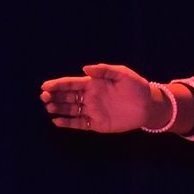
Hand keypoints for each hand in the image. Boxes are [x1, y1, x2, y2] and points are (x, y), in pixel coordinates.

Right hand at [41, 64, 166, 131]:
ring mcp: (92, 110)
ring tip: (49, 107)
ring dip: (58, 108)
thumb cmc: (137, 87)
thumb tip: (85, 69)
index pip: (71, 83)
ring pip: (70, 110)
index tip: (45, 86)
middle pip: (67, 96)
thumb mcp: (123, 74)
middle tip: (44, 97)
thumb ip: (105, 70)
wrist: (149, 106)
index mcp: (93, 84)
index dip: (57, 84)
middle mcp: (89, 97)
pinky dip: (68, 123)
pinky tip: (57, 121)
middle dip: (54, 96)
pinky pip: (79, 123)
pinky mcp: (96, 124)